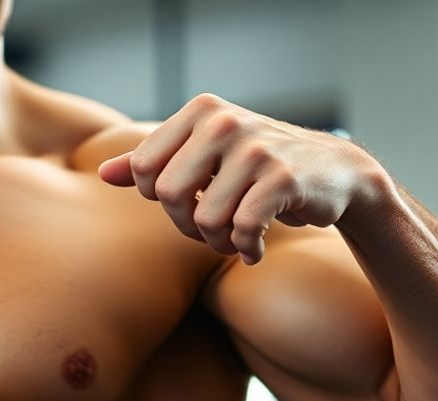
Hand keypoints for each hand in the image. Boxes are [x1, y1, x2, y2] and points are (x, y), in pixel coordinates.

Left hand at [99, 93, 386, 263]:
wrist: (334, 172)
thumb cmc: (258, 167)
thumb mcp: (205, 156)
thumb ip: (154, 162)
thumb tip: (103, 173)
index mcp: (200, 113)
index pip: (143, 169)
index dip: (159, 200)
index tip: (189, 202)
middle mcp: (224, 122)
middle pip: (167, 196)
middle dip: (186, 225)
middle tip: (210, 230)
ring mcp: (255, 148)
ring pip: (205, 219)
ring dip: (218, 243)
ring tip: (235, 238)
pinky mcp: (283, 178)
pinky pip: (242, 229)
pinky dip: (246, 249)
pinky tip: (255, 249)